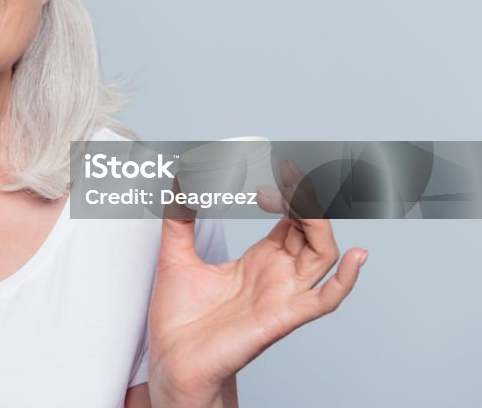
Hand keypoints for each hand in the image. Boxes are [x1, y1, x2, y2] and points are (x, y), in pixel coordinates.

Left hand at [146, 162, 367, 407]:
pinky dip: (346, 280)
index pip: (290, 219)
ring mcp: (283, 296)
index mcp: (259, 260)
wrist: (171, 359)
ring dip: (319, 223)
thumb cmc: (180, 317)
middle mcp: (278, 275)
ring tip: (302, 195)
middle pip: (311, 231)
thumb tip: (180, 180)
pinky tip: (356, 257)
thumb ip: (179, 216)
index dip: (289, 192)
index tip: (280, 167)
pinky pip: (325, 301)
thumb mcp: (175, 254)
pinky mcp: (281, 318)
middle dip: (307, 199)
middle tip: (291, 170)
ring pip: (323, 256)